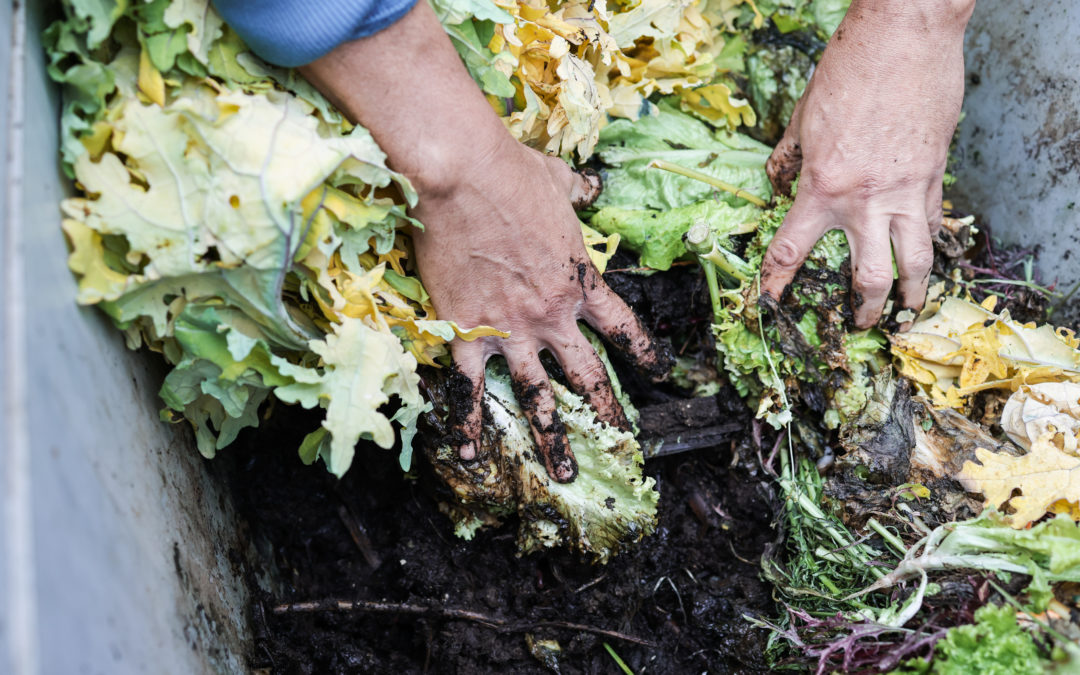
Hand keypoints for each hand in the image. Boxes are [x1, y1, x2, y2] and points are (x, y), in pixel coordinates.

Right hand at [410, 135, 667, 482]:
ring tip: (564, 473)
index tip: (659, 371)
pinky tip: (472, 454)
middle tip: (619, 442)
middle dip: (607, 412)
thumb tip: (593, 187)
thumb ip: (579, 193)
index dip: (644, 351)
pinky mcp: (467, 332)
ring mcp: (510, 329)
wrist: (465, 176)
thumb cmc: (512, 172)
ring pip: (538, 397)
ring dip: (552, 438)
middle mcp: (552, 315)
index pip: (623, 326)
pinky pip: (469, 388)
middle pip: (588, 374)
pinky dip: (470, 423)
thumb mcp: (559, 182)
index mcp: (580, 280)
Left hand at [761, 0, 975, 327]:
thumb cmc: (849, 71)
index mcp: (822, 188)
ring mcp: (905, 192)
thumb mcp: (804, 118)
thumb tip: (775, 183)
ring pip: (914, 263)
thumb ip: (788, 158)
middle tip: (857, 325)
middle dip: (861, 309)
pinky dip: (928, 247)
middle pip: (866, 276)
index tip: (768, 303)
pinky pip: (932, 225)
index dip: (775, 284)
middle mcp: (864, 201)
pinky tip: (925, 259)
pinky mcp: (933, 177)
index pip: (790, 251)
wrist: (905, 38)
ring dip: (910, 296)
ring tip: (905, 314)